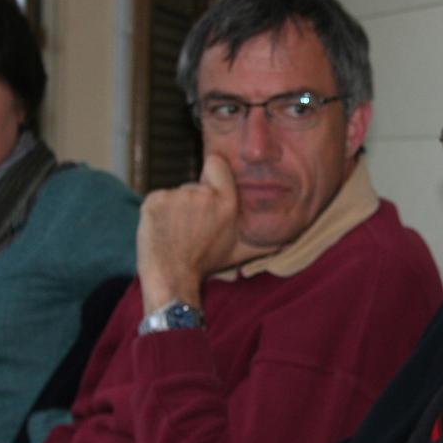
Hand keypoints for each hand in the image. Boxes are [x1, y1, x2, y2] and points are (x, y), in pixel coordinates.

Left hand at [135, 154, 264, 310]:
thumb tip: (289, 241)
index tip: (207, 188)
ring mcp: (175, 196)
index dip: (211, 174)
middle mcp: (202, 194)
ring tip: (175, 233)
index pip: (216, 164)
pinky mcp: (153, 200)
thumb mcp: (240, 252)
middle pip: (194, 186)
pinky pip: (156, 200)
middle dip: (192, 203)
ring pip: (175, 195)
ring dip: (174, 210)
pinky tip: (162, 231)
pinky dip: (156, 213)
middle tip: (190, 228)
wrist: (172, 278)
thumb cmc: (206, 265)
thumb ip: (265, 242)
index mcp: (226, 202)